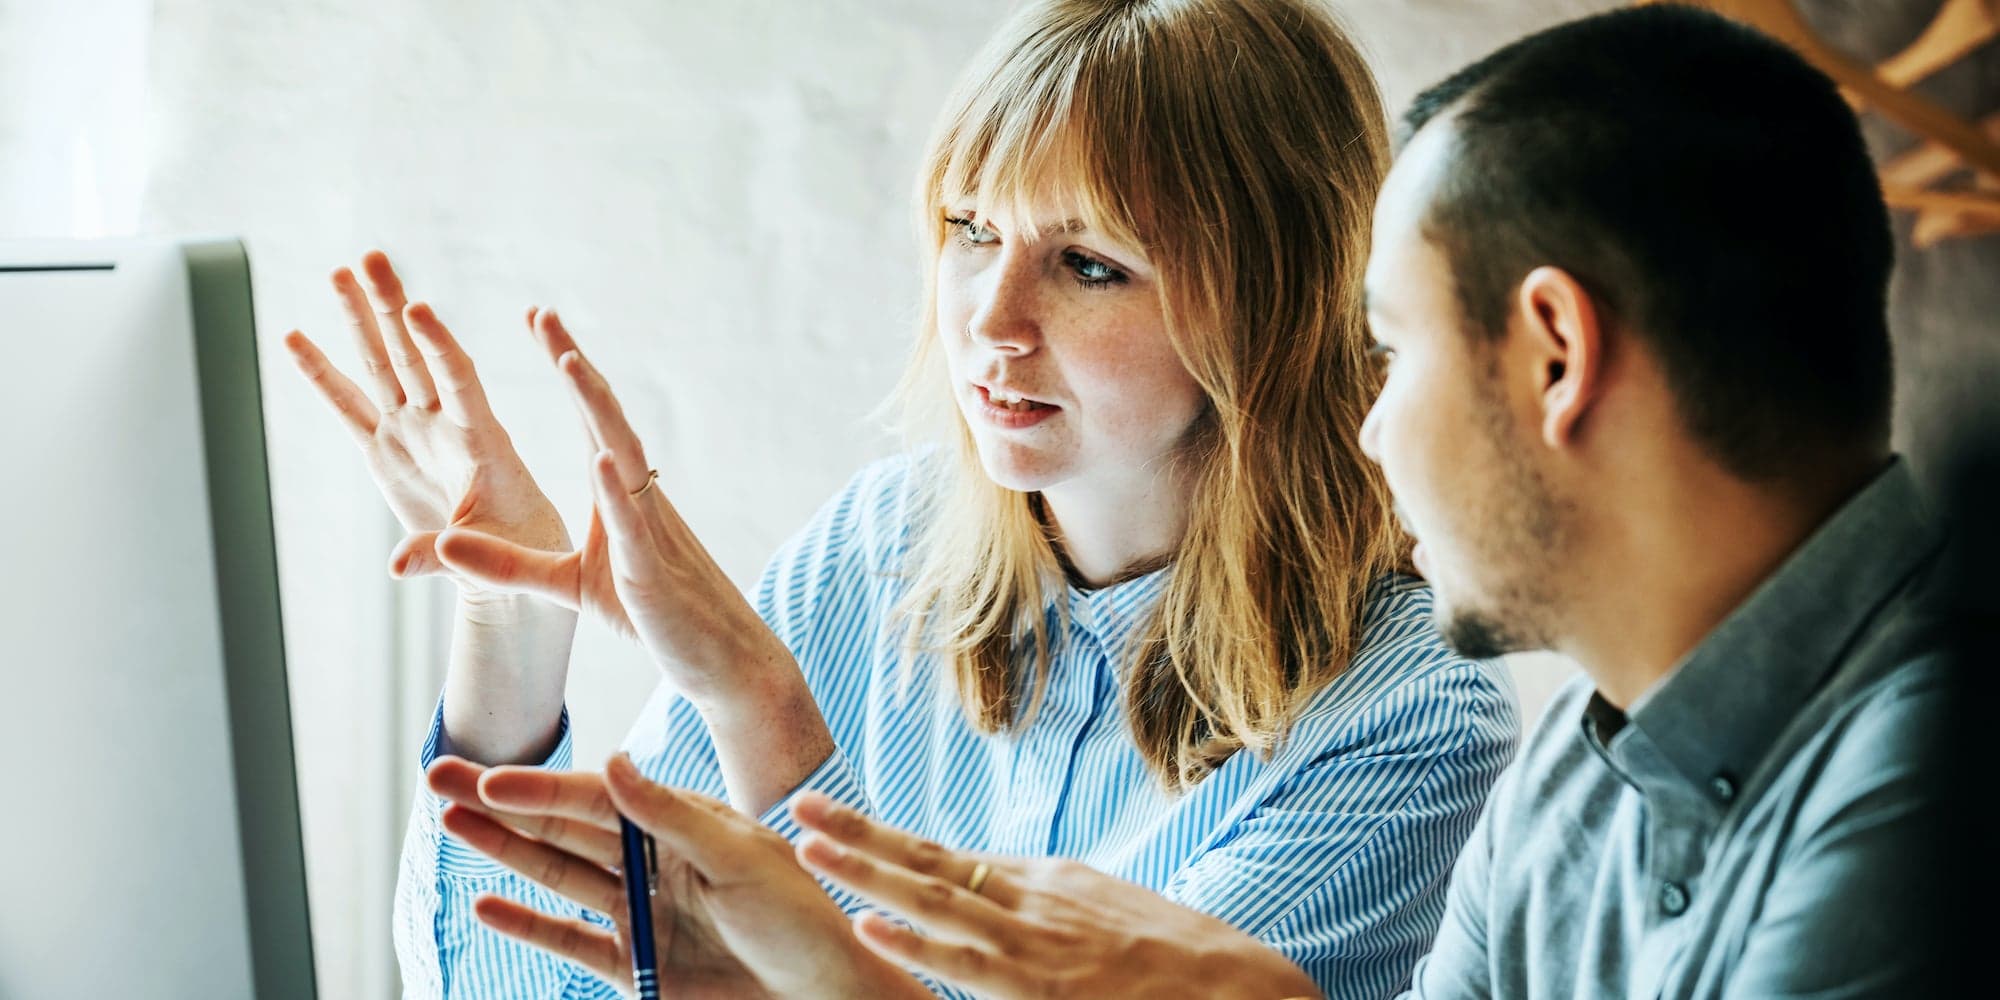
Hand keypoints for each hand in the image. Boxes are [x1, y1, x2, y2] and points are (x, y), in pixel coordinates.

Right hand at [283, 250, 569, 585]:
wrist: (510, 559)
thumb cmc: (518, 551)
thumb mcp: (492, 556)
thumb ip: (443, 555)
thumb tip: (397, 569)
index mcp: (481, 440)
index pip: (458, 380)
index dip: (438, 346)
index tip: (419, 309)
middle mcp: (443, 424)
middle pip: (413, 355)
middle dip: (392, 307)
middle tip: (372, 258)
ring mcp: (411, 431)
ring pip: (381, 366)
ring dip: (361, 320)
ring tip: (339, 271)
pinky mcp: (386, 450)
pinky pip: (347, 406)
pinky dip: (321, 374)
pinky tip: (294, 336)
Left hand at [426, 311, 832, 810]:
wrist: (722, 660)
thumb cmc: (654, 616)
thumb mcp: (568, 586)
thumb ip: (508, 565)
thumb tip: (445, 542)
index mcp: (620, 494)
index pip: (591, 417)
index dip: (567, 367)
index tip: (539, 320)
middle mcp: (638, 497)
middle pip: (605, 416)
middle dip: (574, 362)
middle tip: (542, 313)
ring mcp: (650, 529)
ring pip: (623, 454)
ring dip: (596, 408)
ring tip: (568, 361)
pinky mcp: (652, 572)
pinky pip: (634, 524)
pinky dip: (616, 489)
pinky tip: (602, 458)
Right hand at [427, 753, 927, 999]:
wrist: (825, 994)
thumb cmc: (801, 917)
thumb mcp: (741, 858)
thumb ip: (671, 815)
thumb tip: (613, 762)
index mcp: (681, 822)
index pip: (596, 798)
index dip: (541, 787)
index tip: (488, 775)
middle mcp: (654, 860)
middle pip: (562, 826)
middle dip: (499, 802)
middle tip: (437, 775)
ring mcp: (641, 912)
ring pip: (557, 875)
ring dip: (503, 850)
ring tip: (450, 823)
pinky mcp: (637, 966)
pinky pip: (570, 940)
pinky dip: (528, 923)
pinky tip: (487, 902)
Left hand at [791, 793, 1324, 999]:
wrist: (1242, 988)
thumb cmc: (1179, 964)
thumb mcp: (1105, 917)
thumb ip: (1048, 911)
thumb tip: (1001, 908)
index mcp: (1042, 882)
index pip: (942, 856)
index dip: (882, 837)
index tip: (829, 815)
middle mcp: (1031, 899)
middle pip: (926, 861)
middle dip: (857, 836)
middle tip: (798, 806)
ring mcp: (1035, 941)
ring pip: (933, 900)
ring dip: (865, 874)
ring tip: (809, 849)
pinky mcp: (1043, 987)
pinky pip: (967, 962)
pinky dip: (915, 941)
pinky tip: (870, 925)